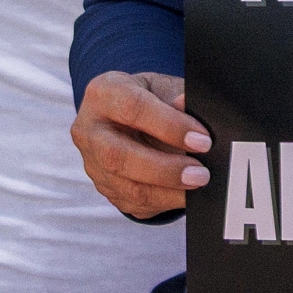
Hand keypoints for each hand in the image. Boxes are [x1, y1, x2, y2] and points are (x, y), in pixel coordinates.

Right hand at [72, 70, 210, 219]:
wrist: (126, 119)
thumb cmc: (146, 100)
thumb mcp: (160, 89)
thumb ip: (174, 98)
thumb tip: (188, 103)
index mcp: (102, 93)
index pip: (132, 108)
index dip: (170, 126)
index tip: (202, 140)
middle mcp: (89, 129)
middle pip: (119, 156)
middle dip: (165, 169)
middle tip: (201, 173)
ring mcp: (93, 163)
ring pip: (128, 187)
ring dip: (168, 191)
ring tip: (198, 185)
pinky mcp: (105, 188)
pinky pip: (136, 203)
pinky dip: (165, 201)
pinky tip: (184, 193)